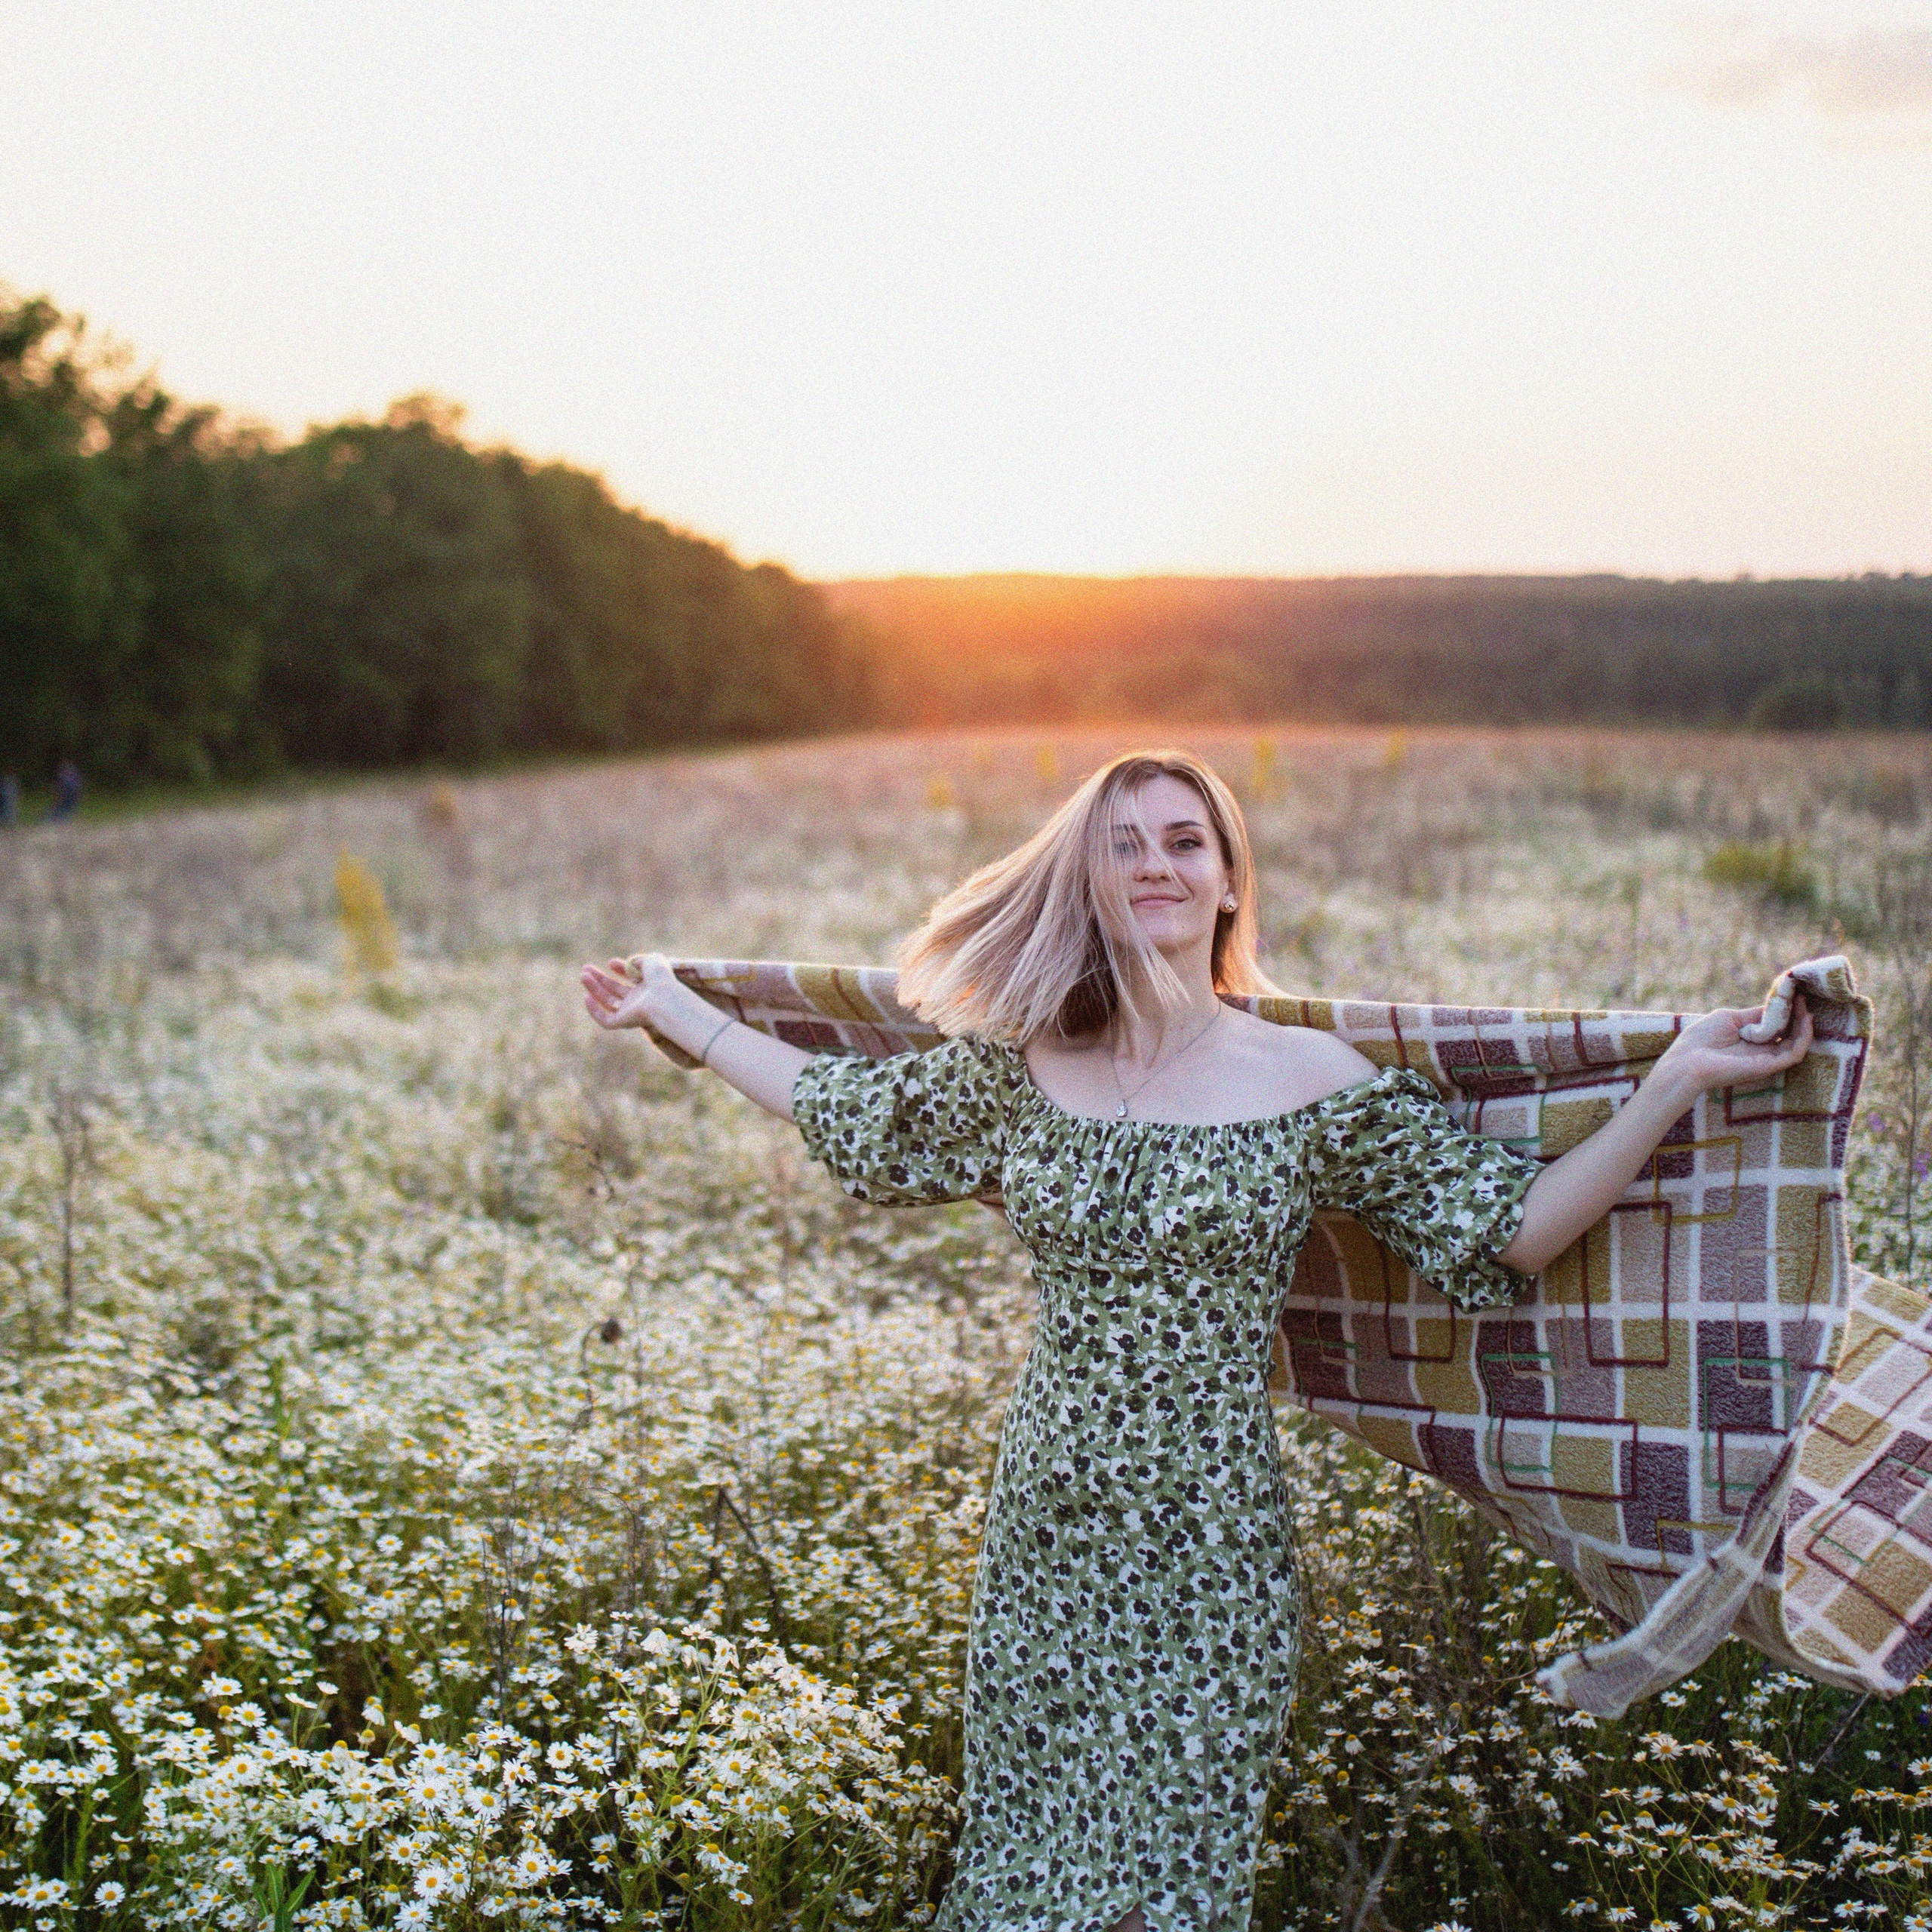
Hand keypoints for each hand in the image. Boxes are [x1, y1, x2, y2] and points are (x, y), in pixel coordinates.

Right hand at [581, 951, 673, 1031]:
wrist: (664, 998)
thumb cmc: (661, 978)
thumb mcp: (652, 961)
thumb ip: (640, 960)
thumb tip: (630, 963)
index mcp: (649, 986)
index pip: (631, 979)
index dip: (621, 970)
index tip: (611, 962)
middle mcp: (639, 1000)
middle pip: (615, 990)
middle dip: (601, 979)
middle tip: (586, 968)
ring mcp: (631, 1012)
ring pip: (608, 1002)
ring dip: (594, 989)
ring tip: (583, 975)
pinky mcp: (624, 1022)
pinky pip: (605, 1020)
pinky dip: (594, 1010)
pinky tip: (586, 997)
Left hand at [1654, 993, 1813, 1096]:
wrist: (1687, 1061)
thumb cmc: (1701, 1038)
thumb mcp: (1729, 1018)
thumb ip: (1753, 1015)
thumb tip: (1774, 1006)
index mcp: (1751, 1040)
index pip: (1777, 1026)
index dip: (1787, 1011)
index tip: (1795, 993)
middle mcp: (1761, 1051)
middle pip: (1789, 1034)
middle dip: (1799, 1016)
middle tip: (1804, 998)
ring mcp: (1766, 1060)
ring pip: (1796, 1044)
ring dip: (1805, 1025)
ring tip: (1807, 1007)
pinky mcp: (1768, 1067)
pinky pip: (1794, 1054)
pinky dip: (1803, 1037)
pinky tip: (1805, 1020)